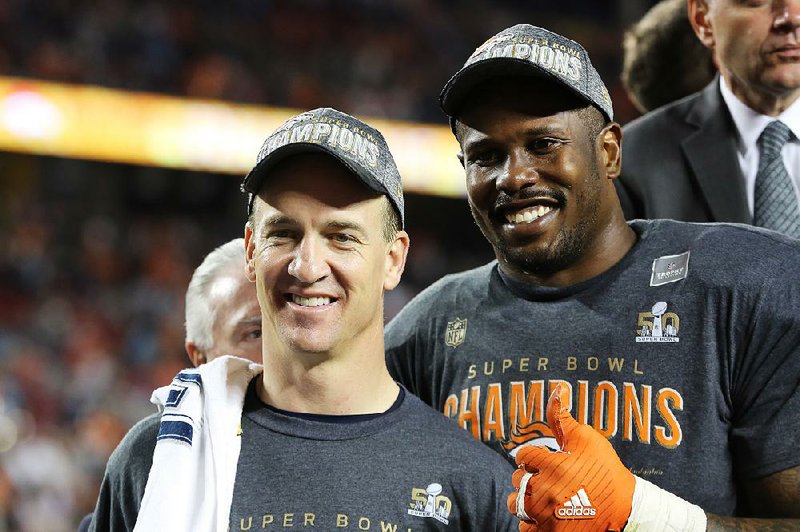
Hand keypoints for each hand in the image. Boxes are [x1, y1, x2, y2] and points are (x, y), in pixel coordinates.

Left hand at [507, 384, 634, 530]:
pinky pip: (526, 528)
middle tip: (545, 478)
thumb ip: (563, 417)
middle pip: (517, 480)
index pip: (523, 455)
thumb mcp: (587, 439)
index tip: (542, 460)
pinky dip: (531, 523)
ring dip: (524, 499)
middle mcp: (545, 490)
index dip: (532, 456)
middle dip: (528, 476)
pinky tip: (544, 515)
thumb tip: (557, 389)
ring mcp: (547, 514)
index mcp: (551, 464)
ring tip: (540, 496)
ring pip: (517, 504)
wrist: (627, 509)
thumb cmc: (606, 470)